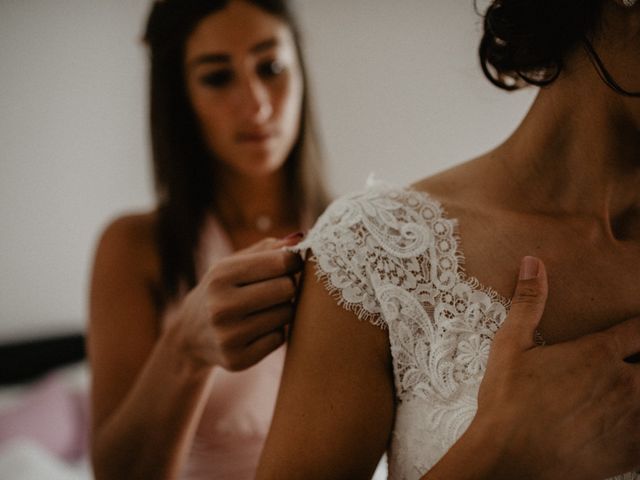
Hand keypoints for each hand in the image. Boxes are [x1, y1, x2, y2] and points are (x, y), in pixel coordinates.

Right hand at [170, 234, 303, 371]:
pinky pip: (279, 338)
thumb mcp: (233, 264)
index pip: (281, 262)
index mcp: (221, 276)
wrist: (190, 335)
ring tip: (265, 308)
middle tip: (278, 287)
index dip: (293, 261)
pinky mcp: (238, 360)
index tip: (291, 263)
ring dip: (283, 309)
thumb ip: (267, 249)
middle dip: (288, 285)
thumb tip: (300, 238)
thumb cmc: (221, 290)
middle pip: (287, 288)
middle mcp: (222, 306)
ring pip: (286, 314)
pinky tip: (258, 328)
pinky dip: (275, 331)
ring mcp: (229, 336)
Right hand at [471, 256, 639, 478]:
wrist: (509, 458)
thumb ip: (529, 302)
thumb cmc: (507, 401)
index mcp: (597, 354)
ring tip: (634, 391)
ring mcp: (632, 419)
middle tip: (633, 363)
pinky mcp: (631, 451)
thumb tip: (534, 262)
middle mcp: (623, 383)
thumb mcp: (510, 345)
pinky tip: (634, 424)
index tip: (637, 331)